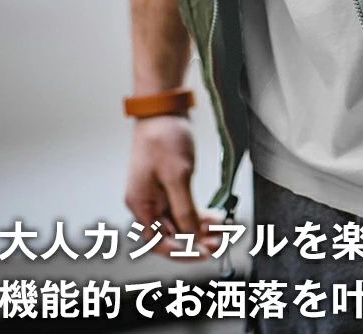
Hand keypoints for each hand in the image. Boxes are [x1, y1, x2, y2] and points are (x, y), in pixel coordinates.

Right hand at [124, 115, 223, 261]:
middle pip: (170, 233)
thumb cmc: (164, 138)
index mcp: (141, 204)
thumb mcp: (177, 176)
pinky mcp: (169, 184)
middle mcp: (147, 203)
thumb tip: (191, 237)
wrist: (163, 110)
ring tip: (221, 229)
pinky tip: (214, 216)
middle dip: (194, 240)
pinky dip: (198, 213)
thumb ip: (184, 209)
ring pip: (179, 221)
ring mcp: (157, 194)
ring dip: (199, 228)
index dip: (180, 251)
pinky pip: (183, 207)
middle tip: (219, 243)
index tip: (203, 253)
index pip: (158, 241)